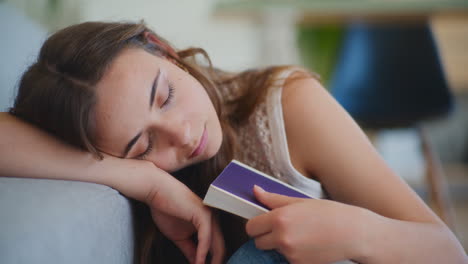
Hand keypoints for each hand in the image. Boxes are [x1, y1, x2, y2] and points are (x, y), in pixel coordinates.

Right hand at [144, 164, 224, 263]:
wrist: (157, 191)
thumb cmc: (166, 210)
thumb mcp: (179, 236)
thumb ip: (190, 249)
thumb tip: (197, 263)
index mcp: (209, 223)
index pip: (217, 247)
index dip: (213, 262)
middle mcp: (213, 219)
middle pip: (221, 248)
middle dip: (215, 263)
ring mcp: (210, 216)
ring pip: (217, 244)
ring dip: (211, 261)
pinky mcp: (203, 214)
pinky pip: (206, 237)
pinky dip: (203, 252)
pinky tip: (199, 262)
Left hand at [246, 186, 369, 263]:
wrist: (353, 234)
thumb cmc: (329, 214)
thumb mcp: (300, 202)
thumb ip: (273, 199)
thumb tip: (255, 191)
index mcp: (280, 219)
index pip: (251, 227)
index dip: (256, 224)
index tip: (263, 222)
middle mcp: (282, 238)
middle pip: (258, 242)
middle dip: (266, 236)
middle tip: (282, 227)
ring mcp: (290, 254)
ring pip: (274, 250)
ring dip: (280, 244)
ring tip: (302, 234)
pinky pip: (287, 259)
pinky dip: (293, 253)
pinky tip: (308, 244)